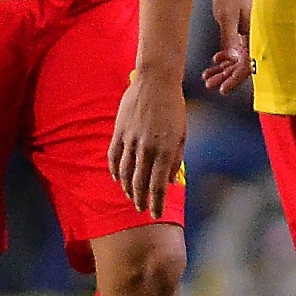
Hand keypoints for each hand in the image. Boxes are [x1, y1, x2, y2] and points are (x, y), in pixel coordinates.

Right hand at [109, 69, 186, 217]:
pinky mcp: (119, 131)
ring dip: (127, 188)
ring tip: (130, 196)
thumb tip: (169, 181)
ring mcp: (131, 139)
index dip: (156, 204)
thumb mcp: (181, 133)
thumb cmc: (174, 107)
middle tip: (141, 209)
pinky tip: (118, 178)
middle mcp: (147, 147)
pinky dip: (115, 171)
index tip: (155, 214)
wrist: (157, 81)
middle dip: (140, 200)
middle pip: (140, 183)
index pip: (158, 186)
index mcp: (166, 149)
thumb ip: (175, 158)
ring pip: (125, 173)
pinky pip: (113, 157)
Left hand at [204, 0, 254, 94]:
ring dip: (224, 68)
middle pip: (243, 64)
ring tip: (208, 76)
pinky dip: (226, 56)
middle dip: (226, 76)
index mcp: (256, 33)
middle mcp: (257, 36)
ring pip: (239, 58)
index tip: (222, 89)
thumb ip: (229, 38)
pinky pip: (237, 48)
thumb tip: (230, 60)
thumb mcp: (228, 15)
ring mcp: (252, 33)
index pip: (248, 64)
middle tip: (210, 84)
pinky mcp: (246, 29)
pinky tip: (215, 60)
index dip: (235, 79)